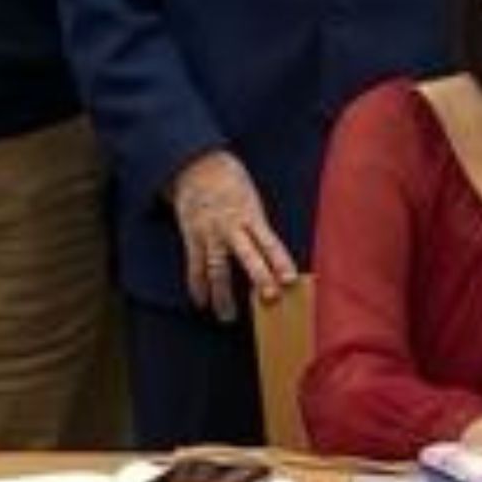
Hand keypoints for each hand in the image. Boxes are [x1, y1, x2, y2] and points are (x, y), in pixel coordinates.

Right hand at [168, 151, 298, 323]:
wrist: (196, 165)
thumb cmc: (230, 183)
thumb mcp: (251, 200)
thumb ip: (258, 227)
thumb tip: (273, 259)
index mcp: (251, 215)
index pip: (270, 243)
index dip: (280, 261)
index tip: (290, 279)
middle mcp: (231, 226)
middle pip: (247, 255)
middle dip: (258, 277)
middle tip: (269, 298)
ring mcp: (210, 232)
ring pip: (217, 268)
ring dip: (222, 294)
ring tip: (227, 316)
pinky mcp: (191, 236)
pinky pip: (194, 265)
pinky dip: (197, 285)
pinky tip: (201, 302)